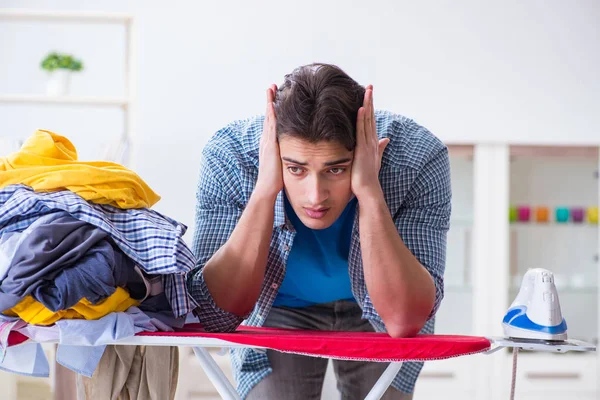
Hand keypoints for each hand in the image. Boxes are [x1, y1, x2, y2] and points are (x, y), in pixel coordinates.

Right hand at [254, 84, 283, 199]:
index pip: (272, 123)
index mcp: (270, 144)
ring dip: (269, 102)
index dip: (273, 110)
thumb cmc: (276, 181)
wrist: (266, 189)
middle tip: (271, 86)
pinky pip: (271, 126)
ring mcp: (266, 141)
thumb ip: (286, 156)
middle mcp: (266, 140)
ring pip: (268, 117)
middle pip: (268, 116)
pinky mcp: (270, 145)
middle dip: (270, 101)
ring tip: (271, 88)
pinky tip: (273, 104)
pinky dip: (271, 114)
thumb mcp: (282, 164)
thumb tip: (295, 153)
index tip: (275, 98)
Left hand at [351, 85, 389, 200]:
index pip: (371, 121)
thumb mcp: (375, 159)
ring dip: (367, 106)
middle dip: (370, 101)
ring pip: (368, 121)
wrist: (368, 190)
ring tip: (367, 91)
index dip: (370, 107)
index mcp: (373, 143)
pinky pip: (361, 131)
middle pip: (371, 117)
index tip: (369, 94)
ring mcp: (368, 145)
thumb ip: (380, 148)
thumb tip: (387, 139)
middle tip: (370, 86)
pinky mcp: (362, 150)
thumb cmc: (368, 177)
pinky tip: (361, 108)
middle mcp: (372, 141)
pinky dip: (361, 119)